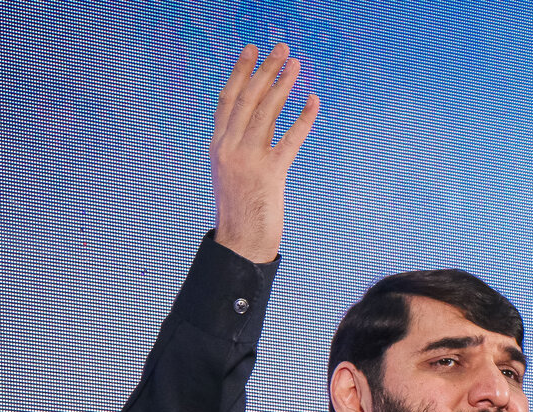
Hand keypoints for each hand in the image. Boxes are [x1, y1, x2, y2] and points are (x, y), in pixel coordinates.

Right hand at [210, 44, 319, 261]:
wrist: (240, 242)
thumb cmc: (240, 209)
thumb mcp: (233, 172)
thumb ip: (241, 145)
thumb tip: (258, 121)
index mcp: (219, 146)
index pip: (228, 99)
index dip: (241, 72)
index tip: (252, 50)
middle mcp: (229, 149)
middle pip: (248, 99)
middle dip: (265, 70)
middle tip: (281, 47)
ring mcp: (248, 161)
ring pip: (266, 114)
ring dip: (282, 86)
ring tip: (296, 64)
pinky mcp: (269, 175)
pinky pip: (289, 140)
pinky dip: (303, 118)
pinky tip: (313, 100)